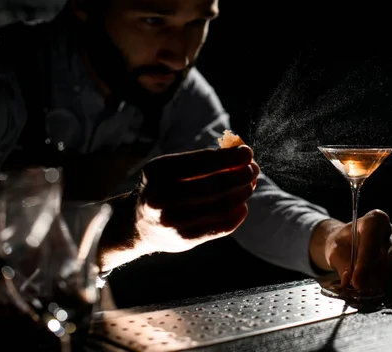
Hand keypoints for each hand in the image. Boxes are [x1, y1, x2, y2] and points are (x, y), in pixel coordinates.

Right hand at [98, 145, 259, 270]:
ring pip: (221, 206)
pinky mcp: (185, 239)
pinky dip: (237, 214)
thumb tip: (241, 155)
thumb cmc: (163, 187)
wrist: (138, 224)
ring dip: (242, 193)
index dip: (229, 157)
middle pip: (214, 185)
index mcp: (158, 171)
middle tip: (253, 169)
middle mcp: (162, 197)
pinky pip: (221, 226)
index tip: (247, 152)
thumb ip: (202, 161)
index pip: (202, 162)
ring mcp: (173, 221)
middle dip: (240, 175)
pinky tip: (242, 205)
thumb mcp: (171, 168)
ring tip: (250, 184)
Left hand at [322, 210, 391, 290]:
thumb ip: (343, 265)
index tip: (356, 280)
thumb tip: (350, 280)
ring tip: (376, 288)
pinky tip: (388, 286)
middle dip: (382, 275)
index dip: (365, 261)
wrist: (350, 248)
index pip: (374, 238)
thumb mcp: (336, 252)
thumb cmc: (344, 246)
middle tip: (366, 288)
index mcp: (375, 220)